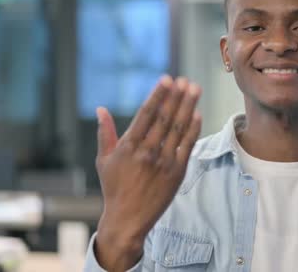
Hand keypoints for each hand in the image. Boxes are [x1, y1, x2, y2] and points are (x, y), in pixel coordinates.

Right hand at [94, 76, 201, 271]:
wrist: (128, 218)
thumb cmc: (114, 188)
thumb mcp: (104, 160)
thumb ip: (105, 133)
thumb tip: (101, 109)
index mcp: (128, 147)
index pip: (146, 114)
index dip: (158, 95)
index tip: (167, 79)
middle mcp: (147, 152)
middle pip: (165, 118)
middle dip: (176, 96)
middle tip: (185, 80)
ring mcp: (164, 162)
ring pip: (178, 128)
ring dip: (188, 107)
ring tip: (195, 89)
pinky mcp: (177, 172)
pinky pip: (187, 145)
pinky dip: (193, 129)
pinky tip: (197, 113)